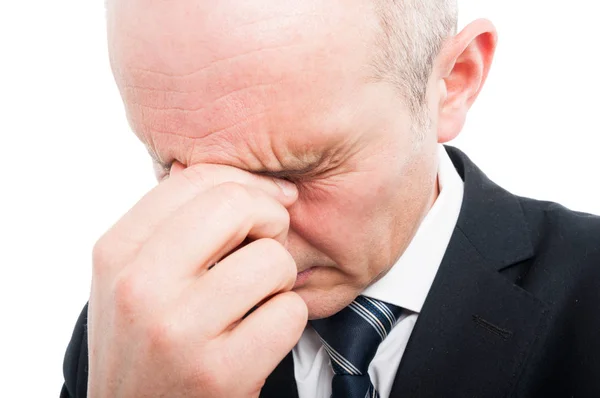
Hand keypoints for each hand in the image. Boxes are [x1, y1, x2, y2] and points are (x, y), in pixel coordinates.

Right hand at [87, 163, 307, 396]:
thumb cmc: (143, 345)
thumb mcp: (131, 278)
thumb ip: (172, 226)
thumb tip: (242, 180)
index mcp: (115, 253)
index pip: (195, 178)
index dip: (245, 183)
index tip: (266, 201)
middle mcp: (140, 287)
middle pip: (236, 204)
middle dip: (269, 218)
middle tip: (266, 243)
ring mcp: (179, 331)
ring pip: (273, 259)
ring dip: (279, 277)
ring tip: (256, 298)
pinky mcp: (221, 373)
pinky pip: (290, 312)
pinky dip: (286, 319)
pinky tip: (259, 333)